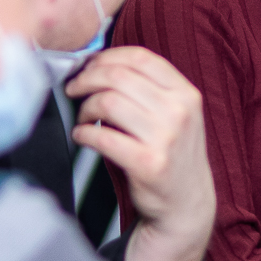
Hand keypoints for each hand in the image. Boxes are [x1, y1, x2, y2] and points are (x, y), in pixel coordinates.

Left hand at [66, 47, 215, 260]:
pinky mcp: (149, 164)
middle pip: (118, 76)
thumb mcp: (177, 114)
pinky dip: (83, 134)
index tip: (90, 65)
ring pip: (108, 102)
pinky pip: (103, 138)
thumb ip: (150, 88)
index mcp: (186, 93)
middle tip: (75, 88)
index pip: (140, 57)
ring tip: (84, 118)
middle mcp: (179, 112)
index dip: (107, 56)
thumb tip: (101, 64)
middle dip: (87, 79)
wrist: (186, 204)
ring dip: (85, 108)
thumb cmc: (173, 155)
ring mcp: (166, 138)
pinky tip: (82, 136)